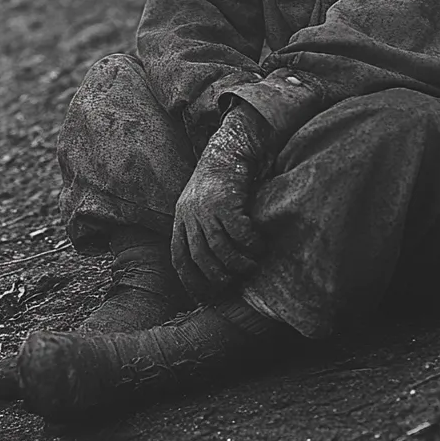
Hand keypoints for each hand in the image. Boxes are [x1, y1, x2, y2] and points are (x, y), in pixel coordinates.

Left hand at [171, 103, 270, 301]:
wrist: (231, 144)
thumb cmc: (222, 178)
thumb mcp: (202, 202)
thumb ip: (203, 226)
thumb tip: (216, 262)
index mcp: (180, 217)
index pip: (180, 258)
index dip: (192, 281)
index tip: (207, 296)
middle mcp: (189, 213)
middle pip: (200, 258)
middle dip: (219, 276)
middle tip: (236, 281)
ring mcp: (206, 207)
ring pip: (219, 249)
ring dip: (238, 263)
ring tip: (252, 266)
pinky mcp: (226, 200)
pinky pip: (239, 232)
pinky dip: (251, 244)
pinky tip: (260, 245)